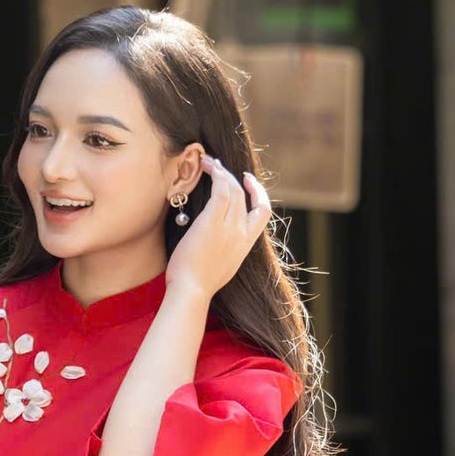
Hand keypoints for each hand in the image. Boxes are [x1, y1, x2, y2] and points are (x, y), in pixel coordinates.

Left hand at [166, 156, 271, 303]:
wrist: (191, 292)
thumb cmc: (196, 285)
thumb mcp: (219, 267)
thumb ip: (224, 251)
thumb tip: (214, 243)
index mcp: (245, 246)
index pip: (263, 213)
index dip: (258, 193)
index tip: (247, 182)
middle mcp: (242, 234)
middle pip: (244, 196)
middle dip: (232, 178)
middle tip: (218, 167)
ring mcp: (230, 227)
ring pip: (233, 189)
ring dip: (222, 172)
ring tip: (209, 163)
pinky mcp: (213, 222)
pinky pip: (221, 190)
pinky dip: (217, 175)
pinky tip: (208, 167)